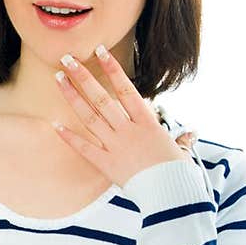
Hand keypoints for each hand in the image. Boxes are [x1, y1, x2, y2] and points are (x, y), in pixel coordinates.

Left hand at [52, 47, 195, 187]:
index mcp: (147, 121)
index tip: (100, 51)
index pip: (126, 88)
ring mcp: (115, 146)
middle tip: (67, 59)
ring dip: (72, 98)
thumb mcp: (180, 151)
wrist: (171, 193)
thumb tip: (190, 135)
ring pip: (90, 117)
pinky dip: (69, 137)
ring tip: (58, 80)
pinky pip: (84, 148)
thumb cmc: (177, 172)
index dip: (112, 68)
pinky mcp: (106, 164)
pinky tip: (55, 125)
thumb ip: (181, 140)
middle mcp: (128, 130)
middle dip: (83, 76)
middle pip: (102, 98)